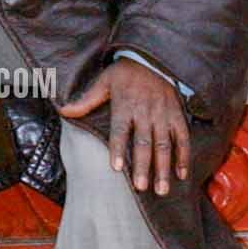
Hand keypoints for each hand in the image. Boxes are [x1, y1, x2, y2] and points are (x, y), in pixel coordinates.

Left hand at [59, 57, 189, 196]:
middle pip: (143, 142)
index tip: (116, 167)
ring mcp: (162, 115)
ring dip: (163, 168)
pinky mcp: (176, 115)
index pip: (120, 130)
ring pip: (163, 144)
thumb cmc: (124, 73)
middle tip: (141, 188)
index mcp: (125, 105)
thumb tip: (64, 111)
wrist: (152, 58)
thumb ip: (86, 100)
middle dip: (143, 166)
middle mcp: (145, 112)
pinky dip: (183, 156)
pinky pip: (182, 138)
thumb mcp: (103, 82)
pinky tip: (181, 174)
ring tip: (162, 189)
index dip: (118, 148)